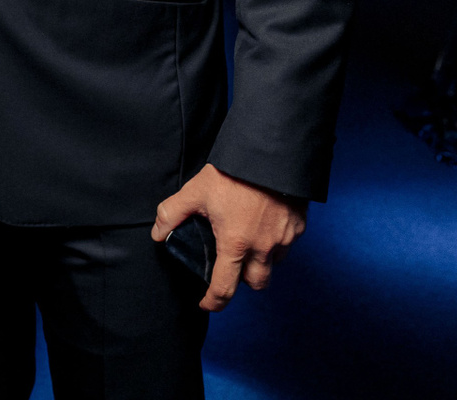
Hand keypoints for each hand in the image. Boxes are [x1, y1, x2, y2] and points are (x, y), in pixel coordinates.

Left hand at [153, 163, 306, 311]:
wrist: (270, 154)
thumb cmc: (232, 173)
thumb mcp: (195, 192)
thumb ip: (172, 214)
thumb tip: (158, 234)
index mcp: (235, 243)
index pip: (224, 288)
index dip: (213, 301)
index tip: (207, 302)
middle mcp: (262, 247)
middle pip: (256, 283)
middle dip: (243, 281)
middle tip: (231, 266)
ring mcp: (283, 238)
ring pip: (273, 264)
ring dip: (261, 261)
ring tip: (248, 241)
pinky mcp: (298, 226)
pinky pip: (287, 244)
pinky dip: (276, 242)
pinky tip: (264, 225)